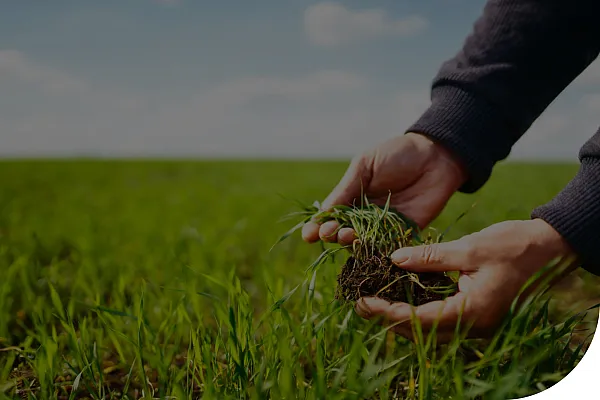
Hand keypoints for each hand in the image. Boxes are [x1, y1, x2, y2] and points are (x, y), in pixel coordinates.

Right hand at [301, 133, 466, 245]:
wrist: (436, 155)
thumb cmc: (397, 154)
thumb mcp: (365, 166)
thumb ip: (346, 189)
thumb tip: (324, 211)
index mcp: (353, 196)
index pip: (331, 215)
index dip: (318, 226)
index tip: (308, 234)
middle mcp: (365, 214)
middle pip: (343, 231)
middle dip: (332, 234)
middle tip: (328, 233)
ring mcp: (384, 225)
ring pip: (363, 241)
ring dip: (352, 242)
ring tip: (345, 236)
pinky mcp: (405, 232)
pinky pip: (389, 245)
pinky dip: (378, 251)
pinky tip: (369, 251)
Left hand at [354, 219, 576, 341]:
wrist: (542, 247)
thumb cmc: (510, 245)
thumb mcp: (468, 247)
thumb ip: (430, 256)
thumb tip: (393, 260)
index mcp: (473, 311)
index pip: (421, 320)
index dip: (389, 313)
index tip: (364, 301)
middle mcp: (473, 325)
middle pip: (421, 332)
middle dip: (387, 319)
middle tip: (359, 302)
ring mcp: (474, 323)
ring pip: (427, 330)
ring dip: (399, 318)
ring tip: (371, 302)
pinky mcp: (472, 314)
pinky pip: (438, 320)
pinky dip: (415, 311)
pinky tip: (397, 297)